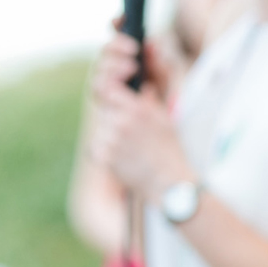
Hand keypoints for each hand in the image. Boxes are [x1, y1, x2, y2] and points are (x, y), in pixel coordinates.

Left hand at [88, 34, 191, 200]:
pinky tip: (124, 156)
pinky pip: (97, 145)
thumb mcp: (164, 119)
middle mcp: (121, 123)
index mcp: (137, 110)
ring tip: (131, 144)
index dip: (111, 82)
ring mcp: (110, 141)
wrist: (170, 185)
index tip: (120, 84)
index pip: (107, 85)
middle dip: (113, 107)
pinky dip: (107, 149)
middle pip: (101, 102)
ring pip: (101, 124)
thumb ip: (147, 97)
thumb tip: (141, 81)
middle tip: (125, 117)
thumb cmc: (170, 152)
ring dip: (111, 129)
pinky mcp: (102, 158)